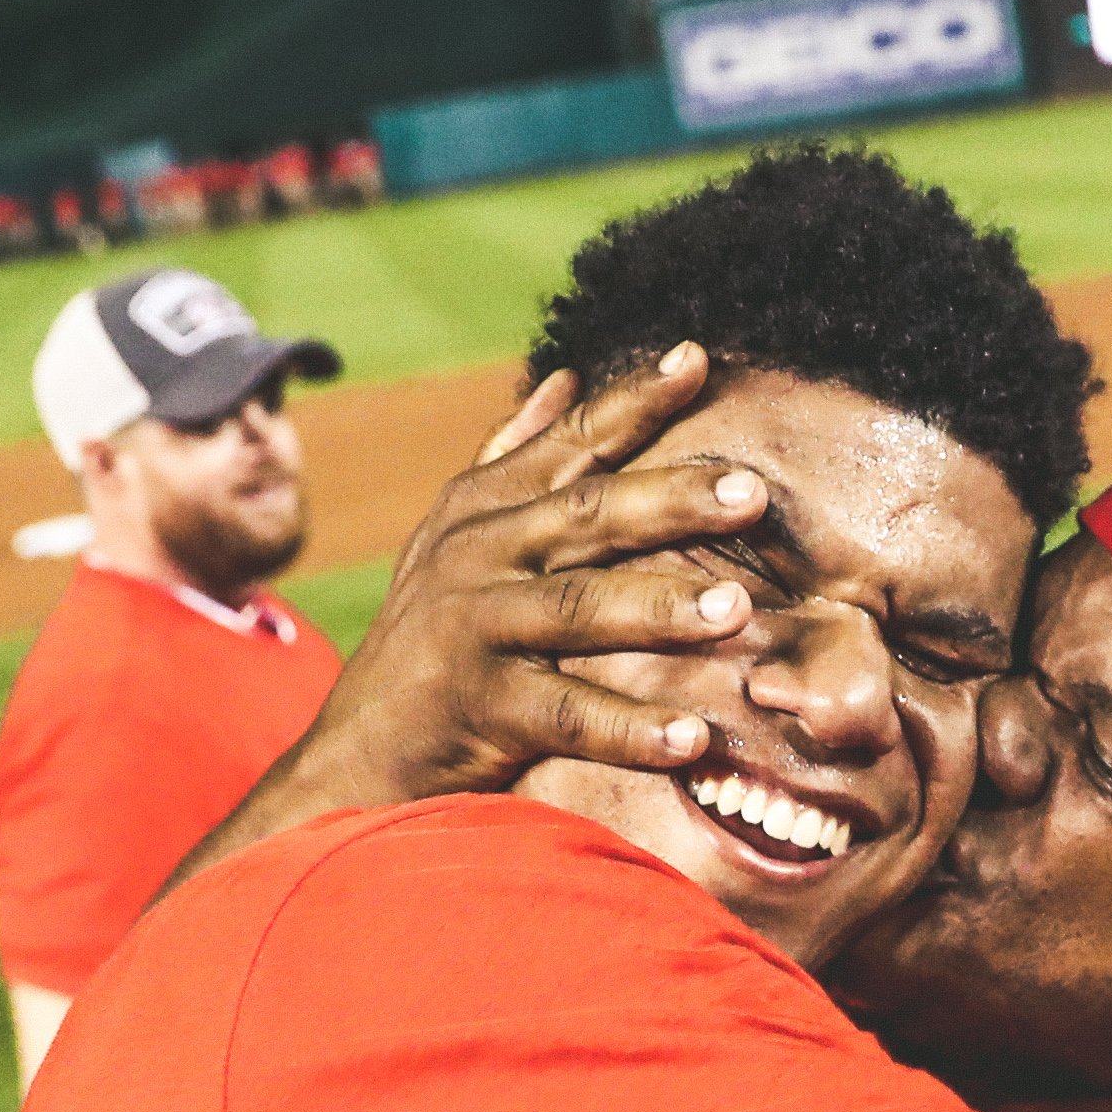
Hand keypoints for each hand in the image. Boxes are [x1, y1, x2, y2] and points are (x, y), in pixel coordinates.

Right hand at [300, 341, 772, 798]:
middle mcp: (477, 555)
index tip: (698, 362)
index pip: (571, 444)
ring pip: (578, 608)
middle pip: (585, 515)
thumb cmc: (434, 640)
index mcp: (484, 508)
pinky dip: (630, 728)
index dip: (633, 403)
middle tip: (752, 492)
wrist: (359, 749)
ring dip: (660, 608)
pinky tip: (691, 737)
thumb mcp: (458, 537)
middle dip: (671, 499)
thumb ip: (514, 458)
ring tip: (737, 609)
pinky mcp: (479, 707)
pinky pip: (567, 715)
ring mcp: (475, 628)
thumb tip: (564, 380)